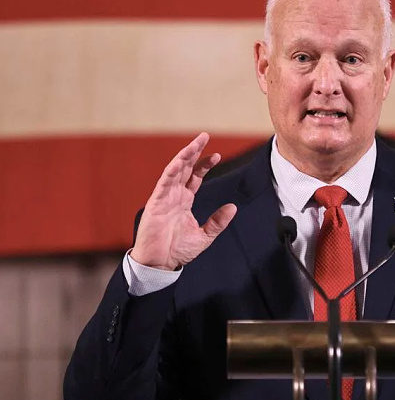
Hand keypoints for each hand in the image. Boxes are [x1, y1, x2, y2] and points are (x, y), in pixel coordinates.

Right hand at [130, 132, 236, 269]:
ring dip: (183, 157)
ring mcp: (164, 197)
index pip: (195, 176)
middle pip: (185, 168)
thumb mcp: (204, 236)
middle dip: (194, 151)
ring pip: (174, 171)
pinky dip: (171, 172)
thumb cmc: (177, 250)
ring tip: (194, 144)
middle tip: (204, 136)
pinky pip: (163, 184)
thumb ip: (218, 221)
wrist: (160, 264)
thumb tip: (233, 207)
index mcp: (185, 200)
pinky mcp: (155, 204)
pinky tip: (179, 163)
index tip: (216, 155)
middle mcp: (174, 195)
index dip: (204, 164)